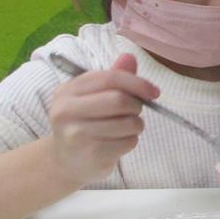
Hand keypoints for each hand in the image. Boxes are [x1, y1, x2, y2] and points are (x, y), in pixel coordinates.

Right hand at [47, 53, 157, 187]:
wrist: (66, 161)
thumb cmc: (85, 124)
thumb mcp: (93, 97)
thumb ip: (112, 78)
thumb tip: (130, 57)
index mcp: (68, 90)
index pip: (110, 78)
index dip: (137, 83)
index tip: (154, 92)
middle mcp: (66, 110)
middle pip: (119, 100)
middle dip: (136, 106)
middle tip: (134, 112)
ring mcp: (77, 134)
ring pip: (128, 123)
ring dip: (136, 125)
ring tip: (124, 129)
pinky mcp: (91, 154)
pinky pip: (128, 142)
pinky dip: (131, 141)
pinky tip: (117, 143)